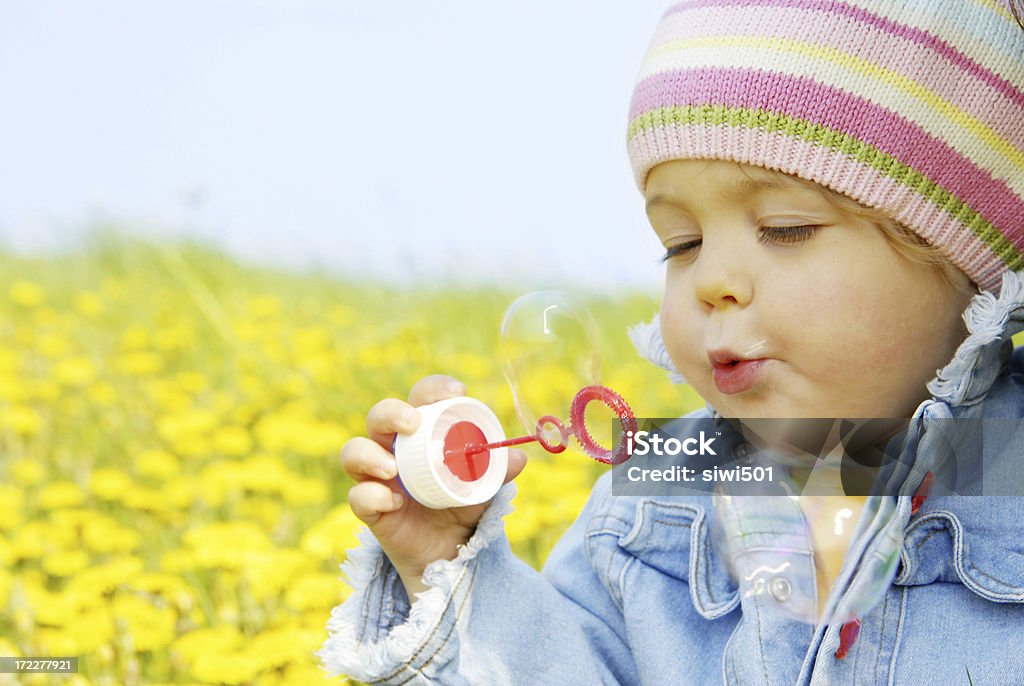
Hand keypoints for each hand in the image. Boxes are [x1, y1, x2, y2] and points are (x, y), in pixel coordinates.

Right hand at [341, 374, 526, 597]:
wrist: (452, 552)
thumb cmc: (463, 505)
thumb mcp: (486, 486)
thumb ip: (499, 471)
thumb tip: (519, 458)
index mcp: (423, 432)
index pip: (421, 398)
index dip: (434, 388)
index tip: (457, 392)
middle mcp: (395, 447)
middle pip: (378, 417)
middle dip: (391, 413)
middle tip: (411, 424)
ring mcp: (378, 476)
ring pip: (353, 451)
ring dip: (369, 454)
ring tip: (392, 468)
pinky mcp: (370, 507)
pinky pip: (358, 496)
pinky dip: (371, 495)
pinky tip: (394, 502)